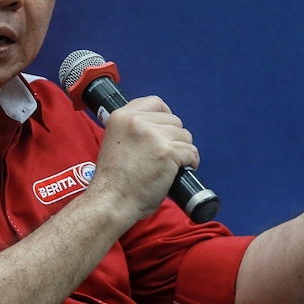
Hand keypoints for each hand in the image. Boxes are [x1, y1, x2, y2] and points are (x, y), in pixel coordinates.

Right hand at [91, 95, 197, 219]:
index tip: (164, 131)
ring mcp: (154, 136)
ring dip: (183, 151)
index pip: (155, 102)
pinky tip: (180, 171)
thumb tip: (157, 127)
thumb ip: (132, 130)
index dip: (164, 116)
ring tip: (171, 166)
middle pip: (174, 120)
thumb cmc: (113, 180)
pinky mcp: (167, 152)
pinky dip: (191, 163)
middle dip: (174, 138)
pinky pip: (191, 152)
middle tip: (165, 156)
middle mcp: (137, 121)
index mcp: (121, 116)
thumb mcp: (114, 141)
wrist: (111, 201)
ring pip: (185, 136)